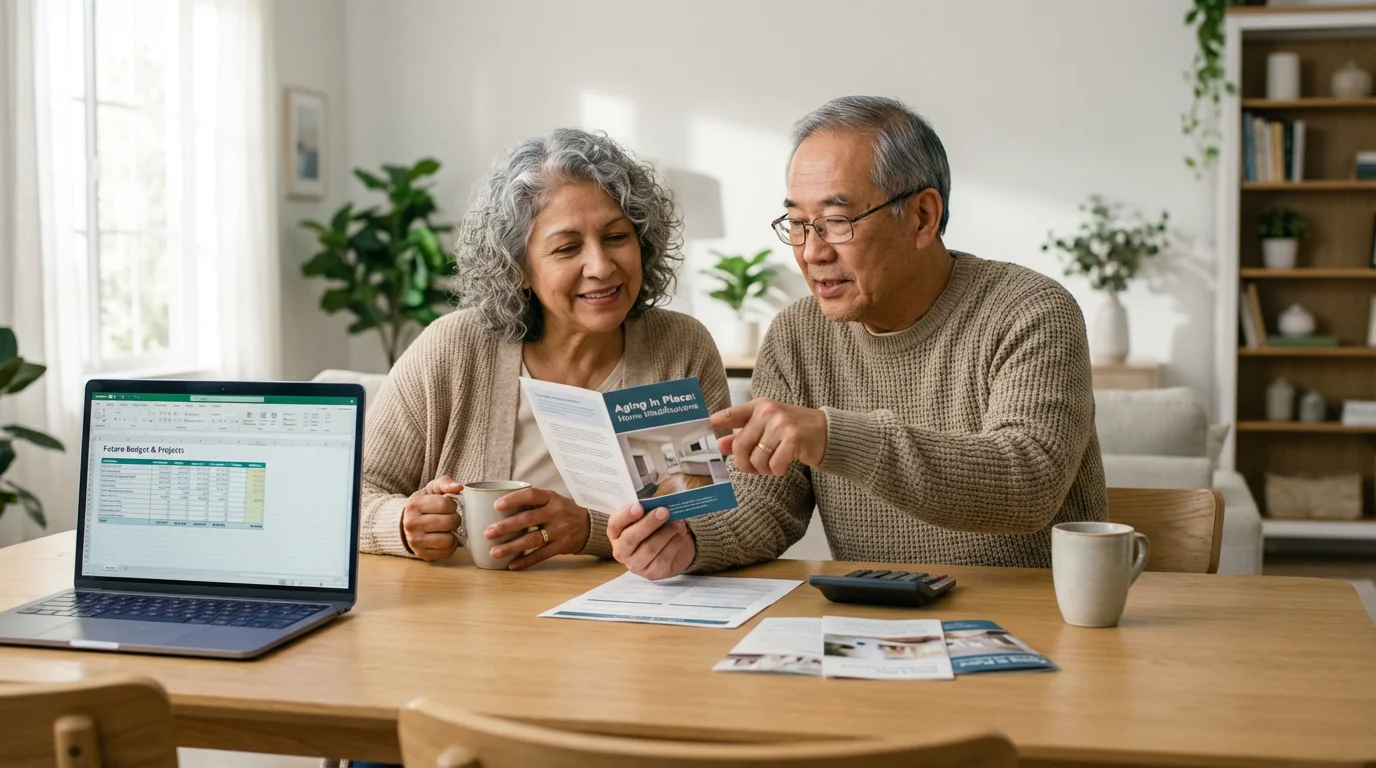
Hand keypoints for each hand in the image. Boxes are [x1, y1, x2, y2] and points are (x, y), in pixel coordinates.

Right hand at [401, 475, 463, 560]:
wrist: (405, 522)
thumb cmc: (423, 504)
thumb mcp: (431, 489)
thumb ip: (445, 483)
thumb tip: (458, 487)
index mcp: (414, 505)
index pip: (446, 505)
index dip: (452, 505)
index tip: (448, 506)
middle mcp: (411, 524)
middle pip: (448, 522)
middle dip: (454, 519)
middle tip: (450, 517)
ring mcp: (415, 541)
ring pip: (448, 540)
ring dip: (452, 533)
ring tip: (447, 528)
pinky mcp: (421, 554)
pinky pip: (446, 552)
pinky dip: (450, 546)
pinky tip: (445, 538)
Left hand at [483, 487, 590, 569]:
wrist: (589, 525)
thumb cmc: (562, 511)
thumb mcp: (551, 500)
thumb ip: (531, 502)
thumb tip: (497, 507)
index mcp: (551, 498)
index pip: (531, 495)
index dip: (513, 499)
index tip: (496, 506)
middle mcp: (556, 513)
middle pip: (528, 519)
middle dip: (506, 527)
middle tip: (488, 533)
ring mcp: (560, 530)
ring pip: (532, 540)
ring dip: (511, 547)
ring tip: (494, 552)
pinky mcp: (562, 546)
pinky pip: (541, 555)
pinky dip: (525, 561)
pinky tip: (511, 564)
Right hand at [608, 502, 694, 580]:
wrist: (673, 547)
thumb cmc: (656, 527)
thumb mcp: (650, 515)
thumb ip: (650, 509)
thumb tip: (660, 505)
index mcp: (616, 533)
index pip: (615, 524)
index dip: (626, 515)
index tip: (639, 506)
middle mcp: (621, 551)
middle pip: (630, 538)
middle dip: (648, 524)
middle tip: (664, 512)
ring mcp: (635, 565)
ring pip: (649, 548)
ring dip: (666, 533)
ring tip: (678, 522)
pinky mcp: (651, 574)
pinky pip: (663, 558)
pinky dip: (674, 543)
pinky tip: (681, 533)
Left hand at [709, 398, 827, 475]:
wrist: (827, 432)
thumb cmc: (792, 430)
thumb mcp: (767, 427)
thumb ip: (743, 435)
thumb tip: (719, 445)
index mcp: (759, 406)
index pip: (730, 414)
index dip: (713, 423)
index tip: (700, 429)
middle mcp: (768, 412)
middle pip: (740, 446)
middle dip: (744, 464)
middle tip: (754, 468)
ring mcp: (781, 424)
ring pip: (757, 459)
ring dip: (764, 469)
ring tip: (774, 463)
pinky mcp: (793, 439)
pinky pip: (774, 465)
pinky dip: (777, 471)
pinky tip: (785, 464)